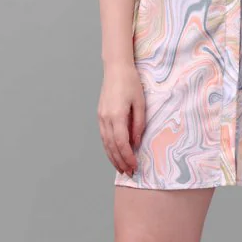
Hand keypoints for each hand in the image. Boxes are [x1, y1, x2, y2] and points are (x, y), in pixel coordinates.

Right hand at [97, 62, 144, 176]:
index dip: (127, 157)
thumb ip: (138, 124)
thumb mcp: (141, 103)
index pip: (121, 143)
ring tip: (121, 168)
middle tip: (129, 173)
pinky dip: (108, 148)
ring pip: (105, 143)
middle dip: (120, 161)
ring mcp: (101, 117)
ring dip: (113, 157)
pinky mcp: (100, 115)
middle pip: (111, 146)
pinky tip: (114, 154)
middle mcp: (106, 118)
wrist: (116, 69)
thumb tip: (136, 143)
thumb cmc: (131, 83)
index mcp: (116, 115)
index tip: (134, 166)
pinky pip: (103, 136)